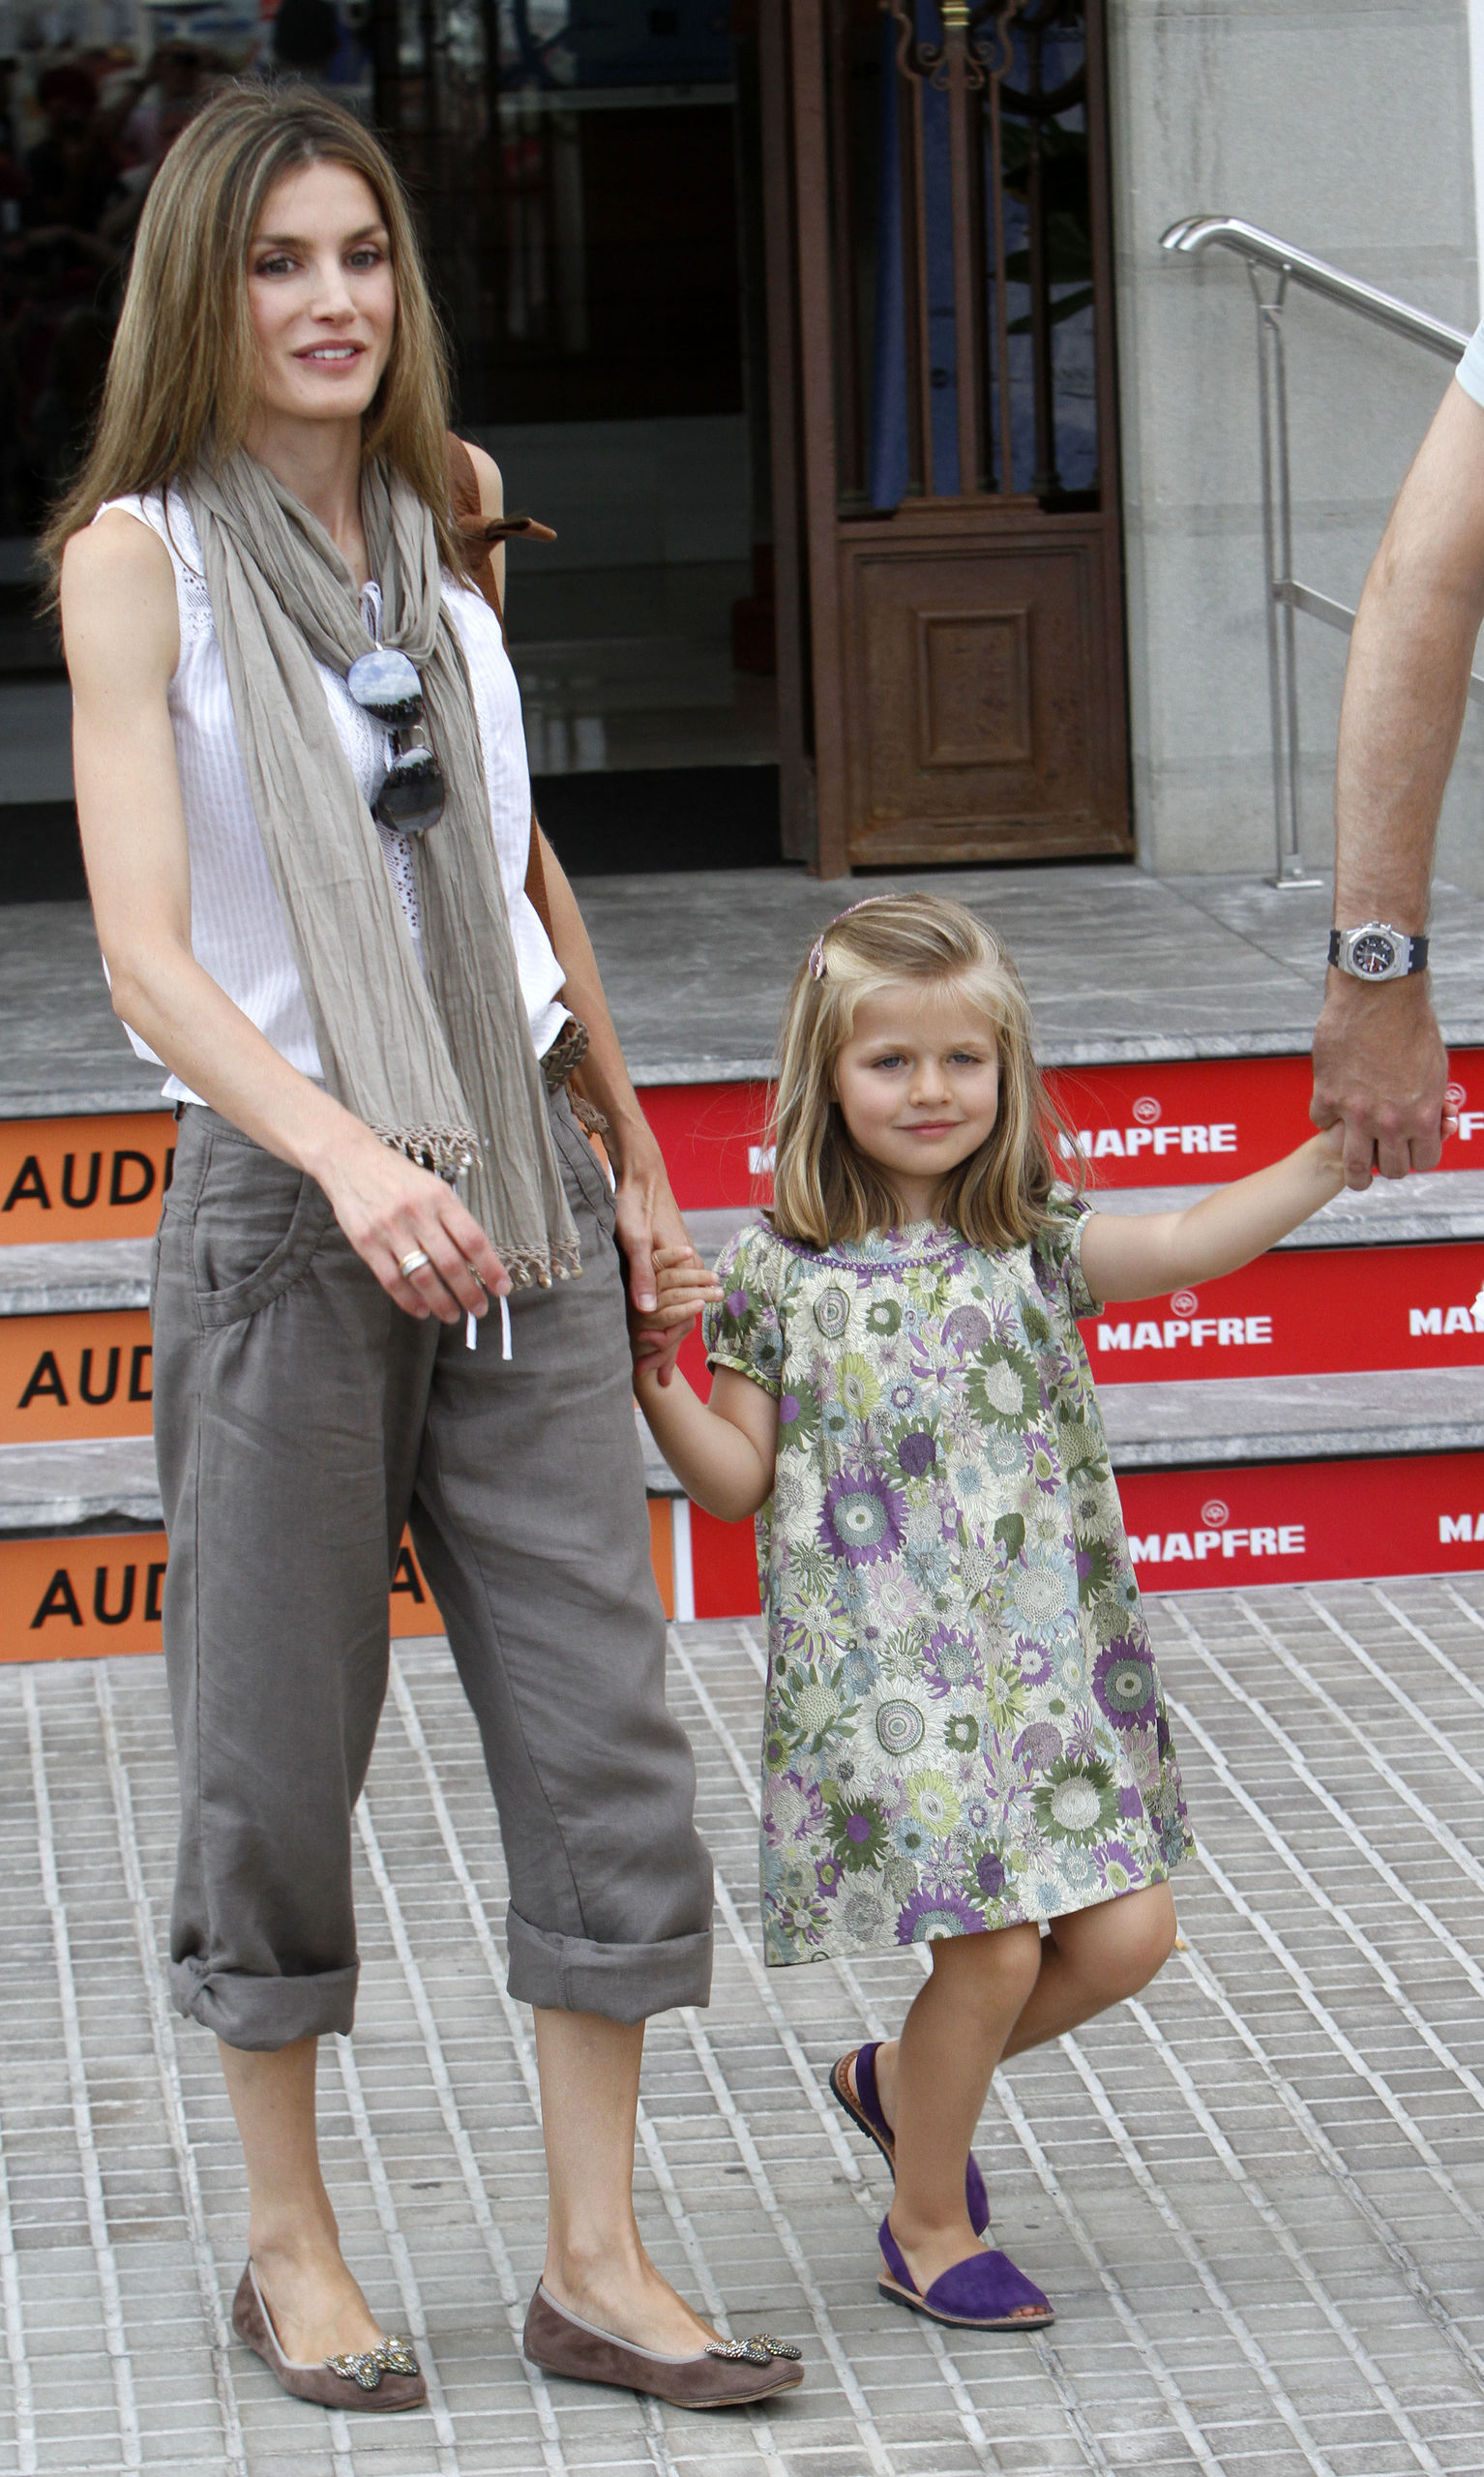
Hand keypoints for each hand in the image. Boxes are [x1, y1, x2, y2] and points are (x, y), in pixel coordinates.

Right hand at [317, 1124, 510, 1322]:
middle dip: (469, 1292)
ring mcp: (390, 1229)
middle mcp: (417, 1213)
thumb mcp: (432, 1187)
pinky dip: (409, 1300)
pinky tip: (422, 1310)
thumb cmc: (398, 1176)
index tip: (501, 1288)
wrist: (350, 1160)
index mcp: (440, 1198)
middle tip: (479, 1310)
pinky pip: (392, 1279)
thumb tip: (477, 1259)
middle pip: (451, 1263)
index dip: (491, 1268)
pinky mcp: (366, 1242)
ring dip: (442, 1301)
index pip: (473, 1240)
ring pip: (422, 1276)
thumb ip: (452, 1219)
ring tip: (452, 1315)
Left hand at [612, 1142, 698, 1385]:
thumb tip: (646, 1313)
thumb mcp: (634, 1240)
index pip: (680, 1320)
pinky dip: (666, 1319)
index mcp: (683, 1269)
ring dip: (667, 1339)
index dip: (665, 1348)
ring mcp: (682, 1266)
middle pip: (683, 1320)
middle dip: (668, 1352)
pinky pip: (675, 1298)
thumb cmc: (637, 1203)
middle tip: (654, 1380)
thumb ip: (642, 1276)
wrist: (644, 1174)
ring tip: (656, 1366)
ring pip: (680, 1311)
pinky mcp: (672, 1262)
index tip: (650, 1371)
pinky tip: (656, 1330)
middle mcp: (689, 1270)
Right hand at [1310, 971, 1448, 1187]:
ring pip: (1353, 1165)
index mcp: (1422, 1116)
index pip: (1423, 1161)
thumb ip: (1432, 1101)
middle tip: (1382, 1159)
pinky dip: (1327, 1119)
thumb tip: (1435, 1121)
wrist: (1379, 994)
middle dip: (1389, 1166)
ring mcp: (1355, 1112)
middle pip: (1390, 1169)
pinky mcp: (1327, 1095)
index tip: (1409, 1152)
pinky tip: (1333, 1108)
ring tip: (1356, 1174)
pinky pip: (1322, 1123)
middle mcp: (1389, 1121)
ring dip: (1356, 1173)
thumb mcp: (1436, 1068)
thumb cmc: (1413, 1025)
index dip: (1417, 1157)